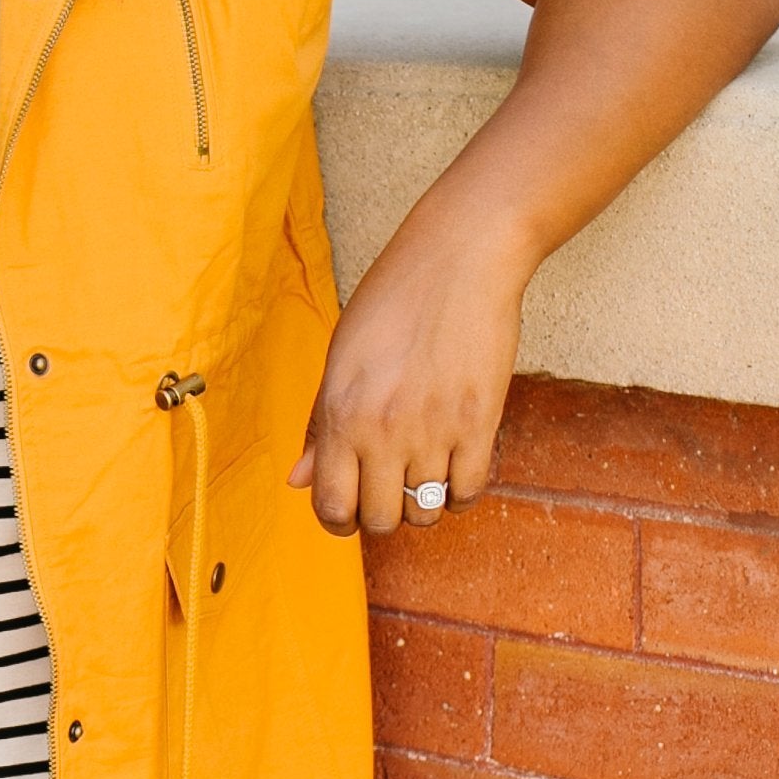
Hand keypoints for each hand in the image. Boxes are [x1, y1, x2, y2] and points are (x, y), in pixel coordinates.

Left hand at [292, 222, 525, 539]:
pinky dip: (459, 492)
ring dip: (422, 503)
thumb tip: (298, 479)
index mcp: (340, 412)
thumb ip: (319, 424)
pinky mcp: (480, 423)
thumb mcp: (341, 358)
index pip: (331, 505)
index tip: (348, 508)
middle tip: (388, 488)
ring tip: (423, 471)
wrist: (460, 258)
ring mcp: (434, 429)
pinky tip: (454, 467)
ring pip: (425, 512)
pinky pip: (468, 492)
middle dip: (381, 513)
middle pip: (380, 519)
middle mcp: (383, 429)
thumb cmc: (394, 299)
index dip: (338, 519)